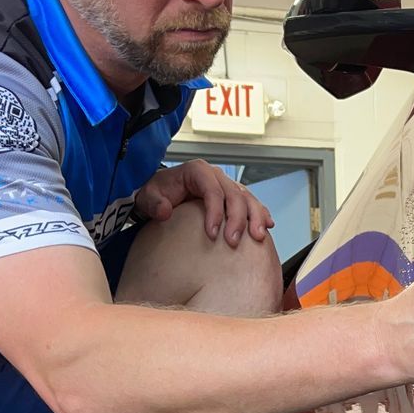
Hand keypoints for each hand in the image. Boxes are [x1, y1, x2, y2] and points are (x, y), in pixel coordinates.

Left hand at [134, 159, 271, 246]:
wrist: (160, 195)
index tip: (212, 234)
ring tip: (257, 236)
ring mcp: (225, 185)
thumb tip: (165, 210)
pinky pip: (250, 203)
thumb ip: (154, 203)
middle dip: (237, 218)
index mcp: (197, 170)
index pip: (212, 190)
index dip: (215, 211)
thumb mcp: (148, 196)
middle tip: (233, 241)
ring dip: (254, 217)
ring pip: (247, 197)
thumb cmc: (156, 194)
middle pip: (234, 194)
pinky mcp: (231, 197)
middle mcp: (214, 176)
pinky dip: (260, 213)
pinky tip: (266, 226)